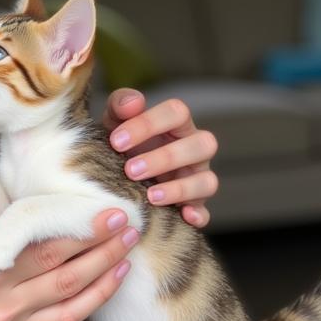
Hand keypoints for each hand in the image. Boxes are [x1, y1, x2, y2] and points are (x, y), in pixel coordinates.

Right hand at [0, 204, 138, 320]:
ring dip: (104, 276)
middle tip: (129, 226)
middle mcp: (2, 301)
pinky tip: (107, 281)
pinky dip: (91, 302)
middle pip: (66, 274)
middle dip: (102, 249)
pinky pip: (63, 320)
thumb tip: (25, 208)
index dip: (81, 232)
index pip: (44, 248)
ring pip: (72, 301)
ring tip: (126, 252)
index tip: (108, 214)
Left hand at [104, 90, 218, 227]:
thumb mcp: (114, 122)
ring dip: (180, 189)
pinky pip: (205, 213)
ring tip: (150, 196)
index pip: (177, 112)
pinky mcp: (194, 206)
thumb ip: (120, 106)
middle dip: (166, 158)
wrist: (113, 175)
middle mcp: (194, 148)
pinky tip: (182, 217)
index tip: (116, 141)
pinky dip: (198, 215)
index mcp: (177, 123)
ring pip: (207, 180)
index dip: (148, 124)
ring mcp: (197, 177)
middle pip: (201, 144)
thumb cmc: (120, 142)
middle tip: (130, 170)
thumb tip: (133, 103)